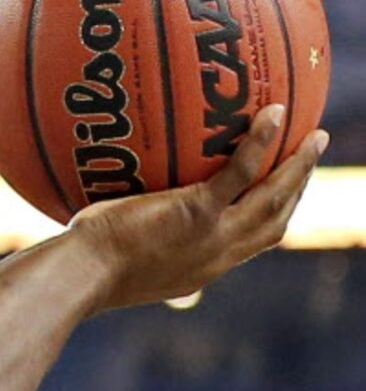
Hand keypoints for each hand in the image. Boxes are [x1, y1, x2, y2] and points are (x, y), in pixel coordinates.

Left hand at [68, 104, 327, 310]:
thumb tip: (107, 224)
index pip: (250, 244)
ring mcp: (211, 235)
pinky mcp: (196, 213)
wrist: (77, 279)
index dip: (272, 218)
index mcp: (200, 269)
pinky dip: (261, 141)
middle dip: (298, 190)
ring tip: (313, 134)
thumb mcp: (112, 265)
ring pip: (273, 196)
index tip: (282, 196)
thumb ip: (126, 244)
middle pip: (275, 222)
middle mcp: (215, 257)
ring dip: (299, 166)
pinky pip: (240, 171)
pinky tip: (273, 111)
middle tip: (309, 158)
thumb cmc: (80, 273)